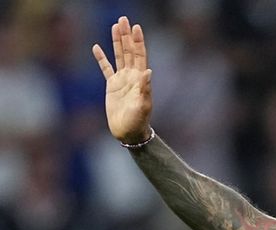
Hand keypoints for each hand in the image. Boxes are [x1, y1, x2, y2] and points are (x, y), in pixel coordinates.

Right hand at [92, 16, 152, 143]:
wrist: (129, 132)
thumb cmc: (138, 121)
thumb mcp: (142, 105)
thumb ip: (145, 88)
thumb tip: (148, 72)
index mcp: (140, 79)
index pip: (139, 55)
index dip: (138, 41)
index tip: (136, 27)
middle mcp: (132, 76)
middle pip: (129, 51)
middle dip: (126, 35)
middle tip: (124, 19)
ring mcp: (122, 80)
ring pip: (119, 56)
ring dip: (117, 41)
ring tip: (115, 26)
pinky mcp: (112, 86)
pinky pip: (105, 69)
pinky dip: (101, 58)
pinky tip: (96, 47)